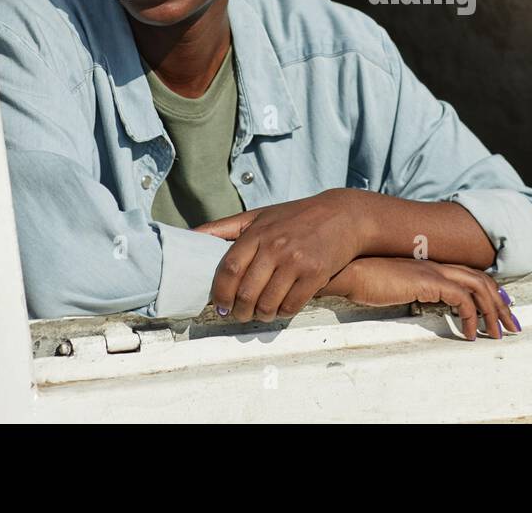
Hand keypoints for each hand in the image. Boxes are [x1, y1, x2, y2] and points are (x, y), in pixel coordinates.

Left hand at [195, 188, 369, 323]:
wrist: (343, 216)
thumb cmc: (296, 216)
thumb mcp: (259, 215)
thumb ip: (224, 228)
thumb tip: (188, 237)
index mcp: (258, 232)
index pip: (229, 269)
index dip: (220, 293)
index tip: (219, 305)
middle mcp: (276, 247)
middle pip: (246, 292)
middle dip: (238, 311)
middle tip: (238, 315)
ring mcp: (297, 261)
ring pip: (267, 303)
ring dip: (260, 315)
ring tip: (259, 313)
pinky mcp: (316, 274)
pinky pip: (291, 305)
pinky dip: (282, 312)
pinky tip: (280, 308)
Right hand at [324, 256, 520, 340]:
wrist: (347, 269)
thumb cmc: (363, 279)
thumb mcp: (393, 286)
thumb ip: (410, 290)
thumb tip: (419, 301)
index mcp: (431, 264)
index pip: (471, 274)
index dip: (490, 291)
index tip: (500, 309)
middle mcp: (437, 264)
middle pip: (483, 280)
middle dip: (501, 304)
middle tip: (511, 325)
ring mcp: (434, 270)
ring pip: (479, 287)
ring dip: (492, 311)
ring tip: (497, 334)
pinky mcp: (428, 281)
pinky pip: (462, 299)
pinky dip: (470, 317)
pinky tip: (468, 334)